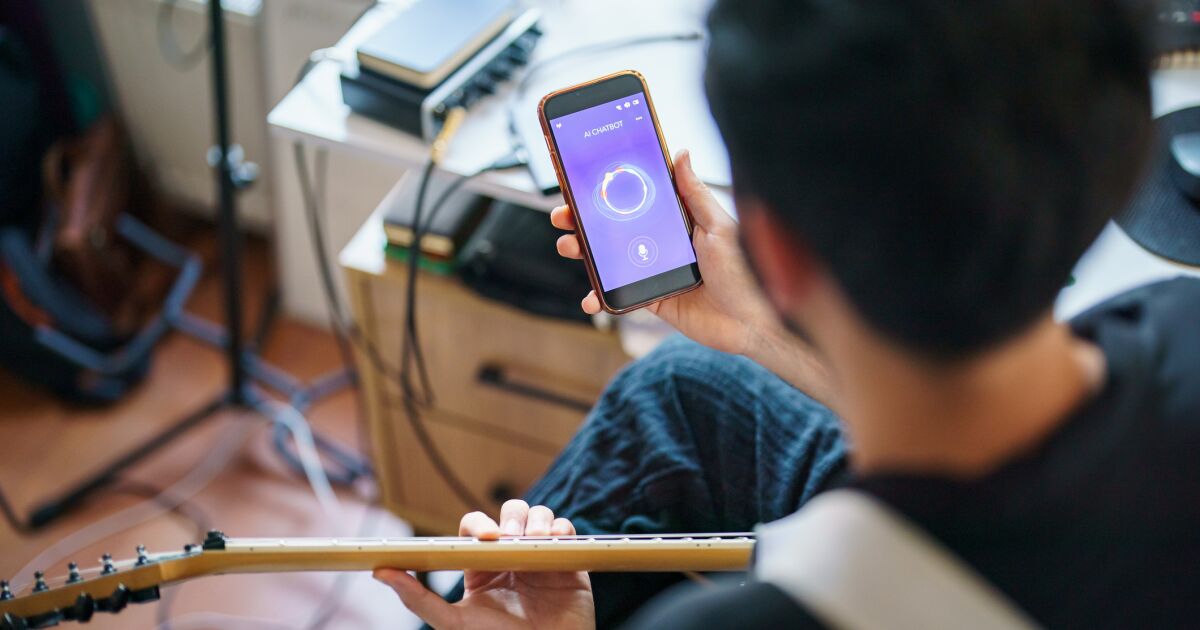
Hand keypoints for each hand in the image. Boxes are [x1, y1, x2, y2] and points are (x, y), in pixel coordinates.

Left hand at [374, 501, 594, 629]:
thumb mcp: (453, 623)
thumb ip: (418, 599)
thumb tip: (380, 572)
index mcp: (482, 565)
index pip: (476, 527)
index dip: (480, 524)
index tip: (487, 538)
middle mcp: (511, 556)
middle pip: (509, 513)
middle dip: (511, 519)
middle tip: (511, 540)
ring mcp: (540, 556)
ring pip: (537, 515)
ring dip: (536, 521)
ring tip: (535, 543)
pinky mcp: (568, 560)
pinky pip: (566, 530)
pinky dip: (560, 529)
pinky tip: (554, 544)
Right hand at [553, 149, 777, 355]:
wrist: (756, 321)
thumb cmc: (746, 270)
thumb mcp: (718, 225)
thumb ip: (694, 193)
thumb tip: (681, 153)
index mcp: (678, 221)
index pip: (637, 201)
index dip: (609, 193)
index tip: (582, 183)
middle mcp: (663, 244)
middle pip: (615, 229)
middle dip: (585, 221)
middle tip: (564, 215)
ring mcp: (655, 272)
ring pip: (610, 260)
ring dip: (584, 254)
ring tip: (568, 246)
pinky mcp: (653, 300)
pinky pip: (619, 297)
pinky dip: (599, 298)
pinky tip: (589, 297)